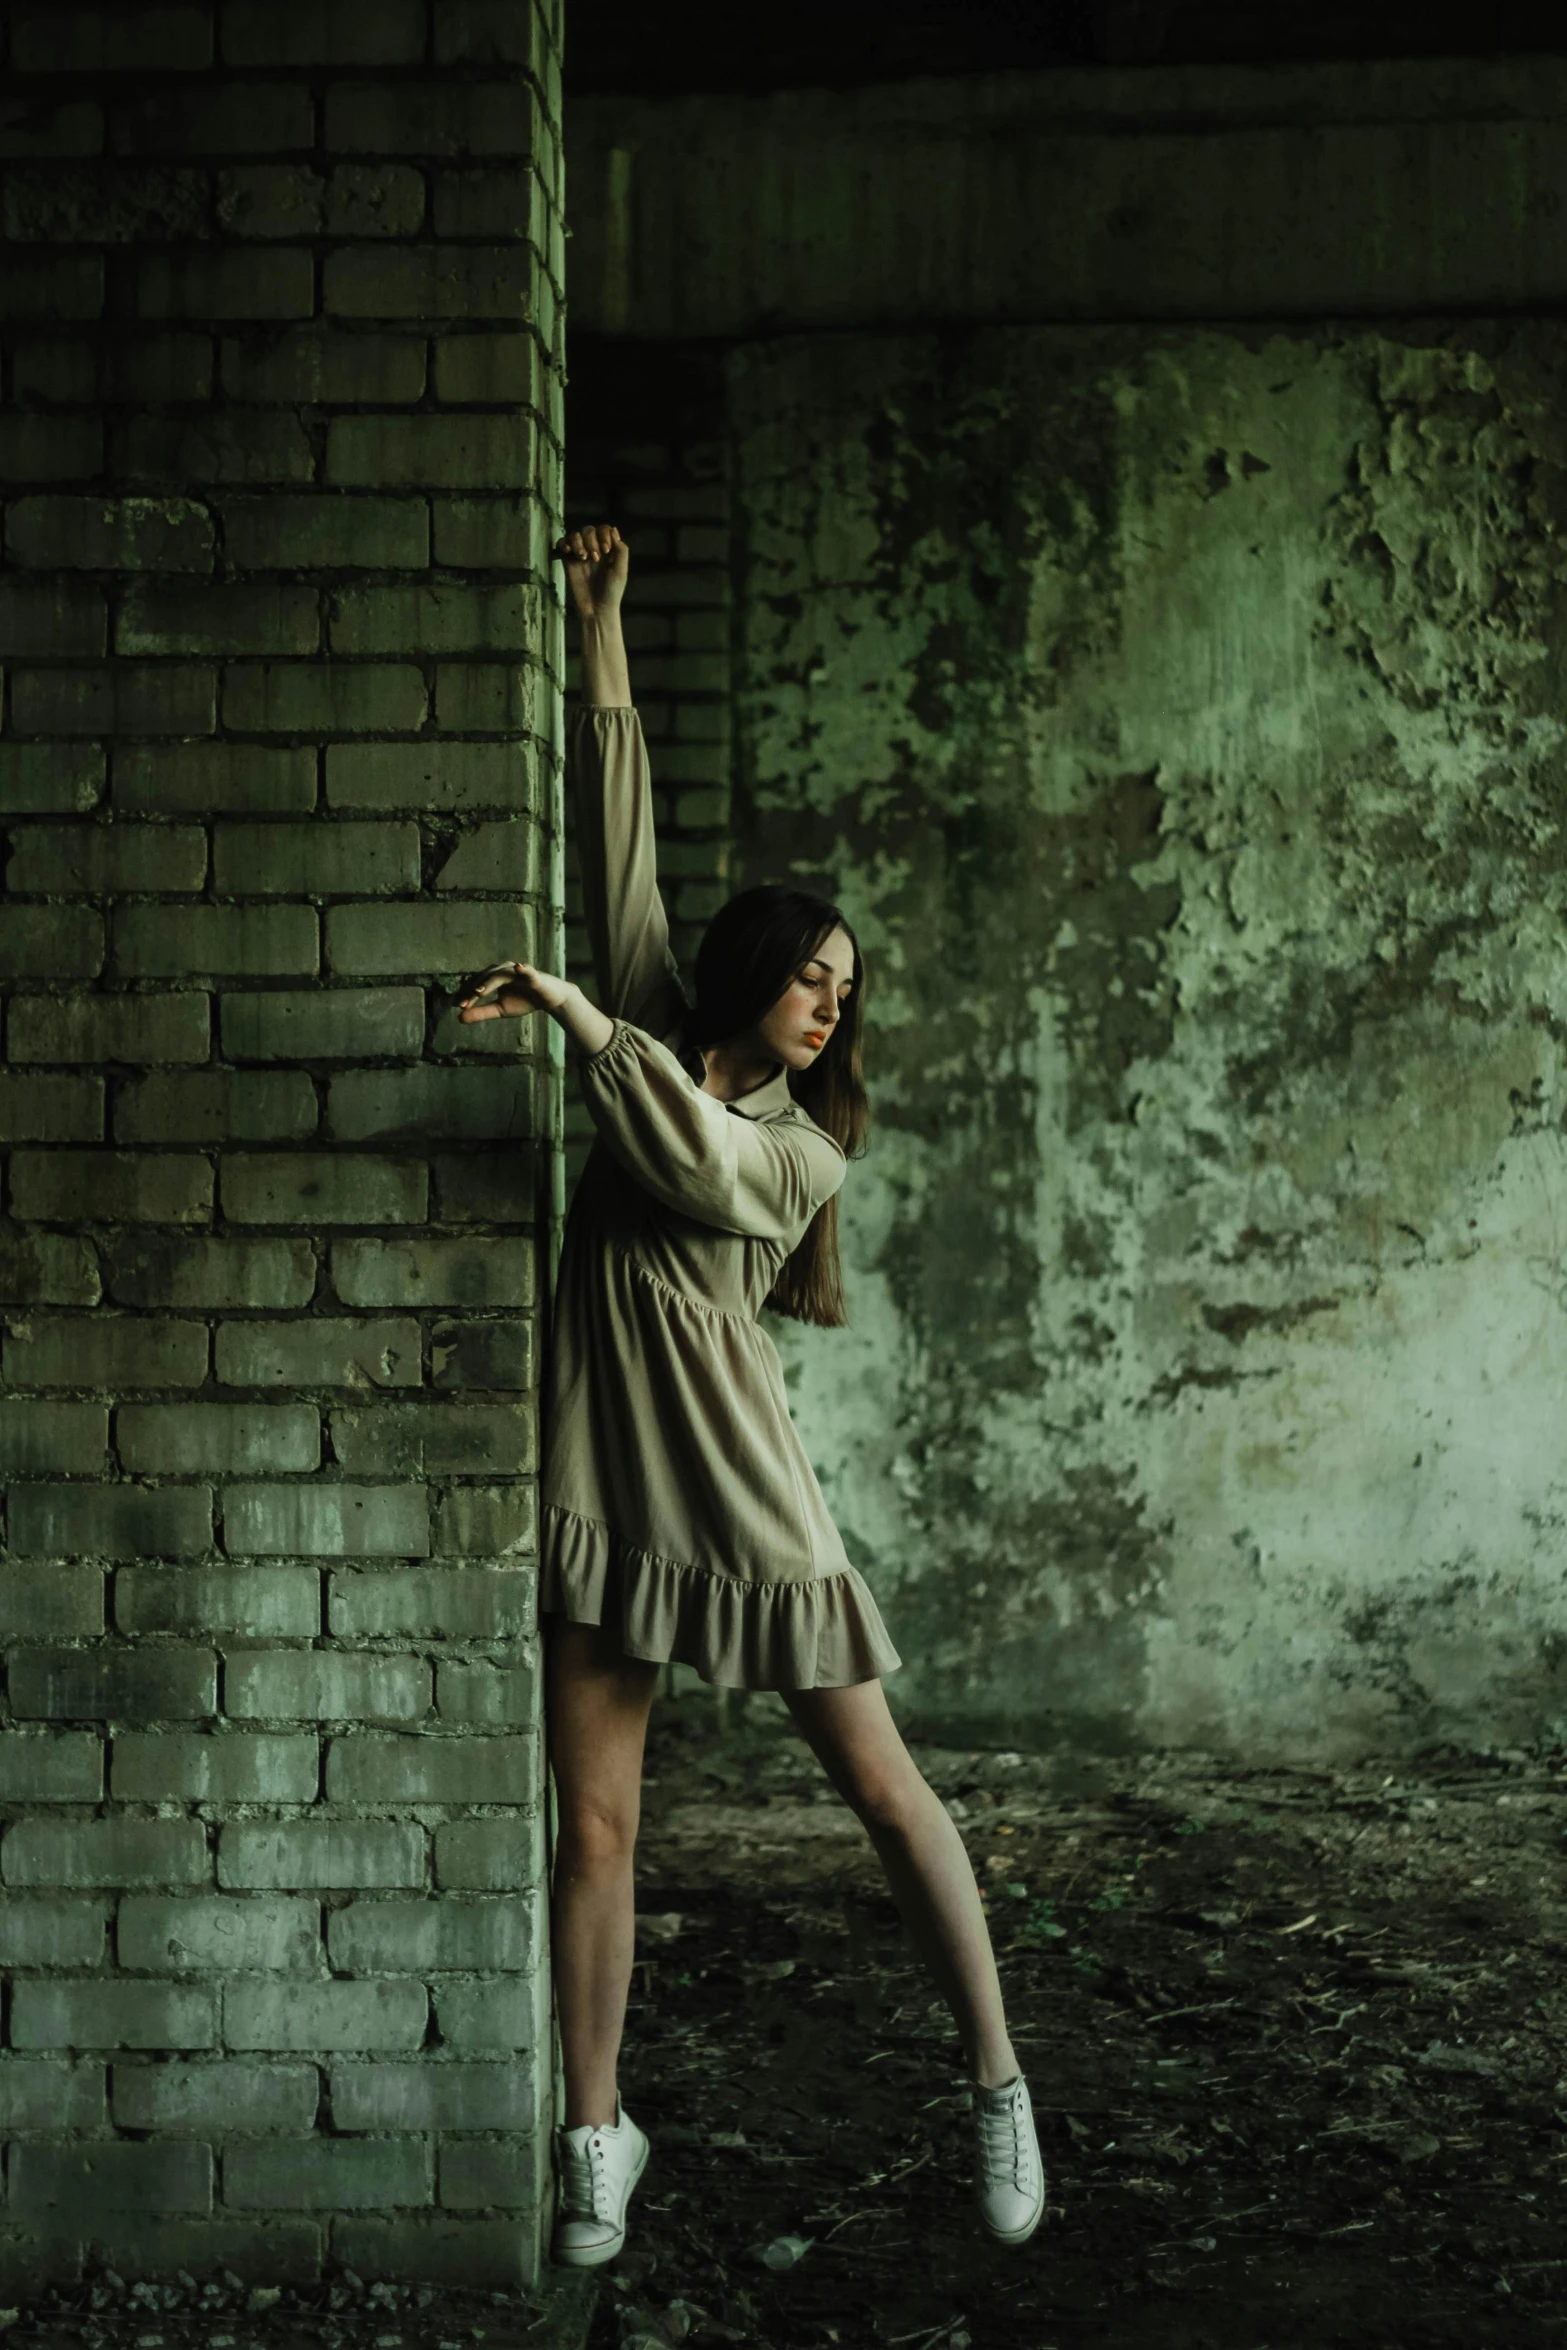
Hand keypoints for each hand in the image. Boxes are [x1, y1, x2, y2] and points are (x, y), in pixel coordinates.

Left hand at [457, 962, 575, 1022]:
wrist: (549, 999)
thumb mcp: (500, 1009)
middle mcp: (503, 970)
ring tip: (478, 992)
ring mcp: (517, 971)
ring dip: (488, 982)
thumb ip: (481, 1012)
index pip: (476, 984)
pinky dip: (523, 969)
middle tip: (463, 1004)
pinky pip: (527, 970)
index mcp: (494, 977)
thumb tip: (458, 1018)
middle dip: (473, 990)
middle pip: (484, 978)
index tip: (456, 1006)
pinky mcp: (533, 975)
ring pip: (500, 974)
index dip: (466, 995)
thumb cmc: (524, 1001)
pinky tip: (518, 967)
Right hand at [554, 522, 627, 621]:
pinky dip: (563, 544)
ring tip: (582, 558)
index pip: (604, 529)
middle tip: (595, 559)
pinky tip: (567, 552)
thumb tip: (613, 530)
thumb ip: (621, 550)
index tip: (606, 550)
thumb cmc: (612, 592)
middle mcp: (594, 549)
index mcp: (608, 550)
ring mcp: (580, 554)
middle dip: (591, 541)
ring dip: (578, 543)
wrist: (596, 610)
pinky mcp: (568, 561)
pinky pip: (562, 544)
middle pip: (588, 530)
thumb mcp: (621, 571)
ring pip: (575, 535)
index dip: (603, 535)